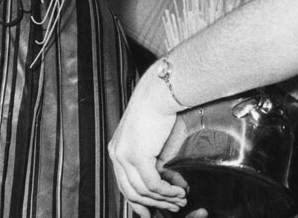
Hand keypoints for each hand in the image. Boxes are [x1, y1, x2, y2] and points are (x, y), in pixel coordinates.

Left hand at [109, 75, 186, 216]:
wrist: (161, 92)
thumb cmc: (159, 108)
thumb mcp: (152, 139)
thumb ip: (154, 160)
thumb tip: (166, 179)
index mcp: (117, 149)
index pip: (123, 183)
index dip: (138, 201)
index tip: (149, 212)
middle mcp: (116, 154)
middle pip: (131, 191)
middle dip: (153, 205)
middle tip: (173, 208)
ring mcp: (125, 156)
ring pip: (143, 191)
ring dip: (165, 199)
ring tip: (181, 200)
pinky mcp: (138, 157)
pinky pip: (153, 184)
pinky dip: (167, 191)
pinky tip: (179, 191)